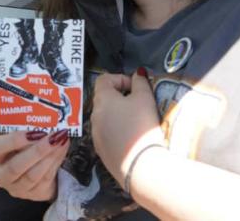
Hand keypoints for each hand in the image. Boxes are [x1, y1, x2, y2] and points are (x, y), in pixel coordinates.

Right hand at [0, 129, 69, 200]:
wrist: (30, 165)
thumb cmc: (23, 144)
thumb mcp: (18, 133)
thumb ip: (24, 124)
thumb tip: (40, 112)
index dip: (16, 140)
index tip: (34, 131)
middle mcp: (2, 175)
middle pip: (17, 166)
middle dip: (38, 151)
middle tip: (54, 137)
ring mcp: (18, 188)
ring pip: (34, 175)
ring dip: (51, 156)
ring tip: (62, 140)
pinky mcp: (34, 194)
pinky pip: (46, 178)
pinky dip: (57, 161)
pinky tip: (63, 148)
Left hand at [91, 70, 164, 187]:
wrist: (141, 166)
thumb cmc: (142, 126)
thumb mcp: (145, 98)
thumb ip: (140, 82)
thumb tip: (137, 74)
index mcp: (102, 99)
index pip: (104, 79)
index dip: (120, 78)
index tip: (135, 87)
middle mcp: (94, 115)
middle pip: (104, 98)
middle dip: (120, 97)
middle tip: (138, 103)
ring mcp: (95, 134)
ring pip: (105, 116)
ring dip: (118, 114)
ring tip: (136, 121)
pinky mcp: (101, 150)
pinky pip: (107, 133)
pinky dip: (117, 130)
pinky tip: (131, 137)